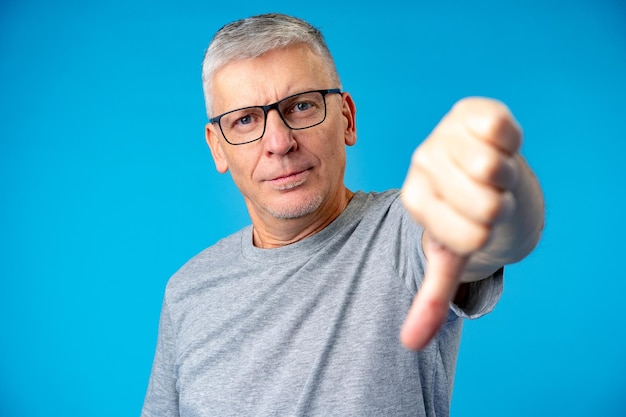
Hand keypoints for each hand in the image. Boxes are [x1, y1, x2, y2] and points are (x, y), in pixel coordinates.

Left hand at [399, 97, 522, 349]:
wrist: (486, 176)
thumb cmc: (467, 219)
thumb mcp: (449, 257)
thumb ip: (429, 297)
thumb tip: (409, 345)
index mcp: (414, 201)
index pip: (466, 236)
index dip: (485, 234)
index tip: (474, 223)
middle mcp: (421, 164)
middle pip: (486, 204)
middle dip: (498, 207)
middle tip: (486, 199)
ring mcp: (443, 134)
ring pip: (493, 168)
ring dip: (506, 178)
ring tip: (491, 176)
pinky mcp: (469, 110)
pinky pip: (501, 128)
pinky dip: (510, 143)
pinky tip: (497, 146)